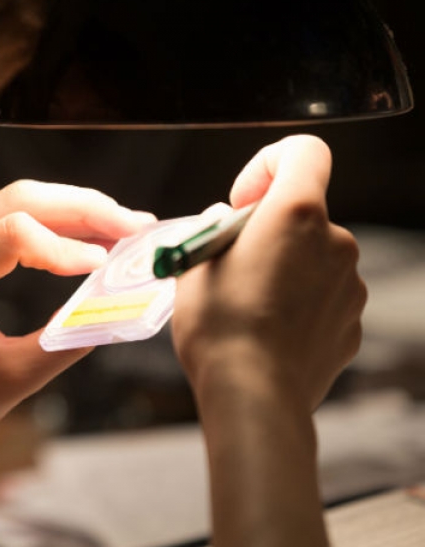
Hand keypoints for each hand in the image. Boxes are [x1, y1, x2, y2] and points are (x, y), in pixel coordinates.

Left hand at [0, 180, 154, 466]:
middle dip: (85, 208)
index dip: (68, 245)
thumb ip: (64, 342)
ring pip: (15, 201)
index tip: (106, 267)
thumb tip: (118, 309)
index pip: (15, 234)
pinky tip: (87, 237)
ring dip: (73, 209)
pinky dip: (52, 222)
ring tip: (124, 227)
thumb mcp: (9, 382)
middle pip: (20, 199)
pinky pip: (6, 220)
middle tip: (137, 225)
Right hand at [172, 135, 365, 414]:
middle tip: (230, 264)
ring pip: (312, 257)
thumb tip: (226, 226)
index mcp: (295, 214)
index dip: (268, 165)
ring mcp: (349, 283)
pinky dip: (298, 303)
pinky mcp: (351, 320)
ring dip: (283, 268)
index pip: (304, 151)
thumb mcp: (194, 266)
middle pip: (303, 212)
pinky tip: (267, 329)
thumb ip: (215, 234)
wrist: (254, 395)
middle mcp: (334, 241)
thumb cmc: (219, 328)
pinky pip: (322, 295)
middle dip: (267, 230)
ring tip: (245, 304)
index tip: (241, 202)